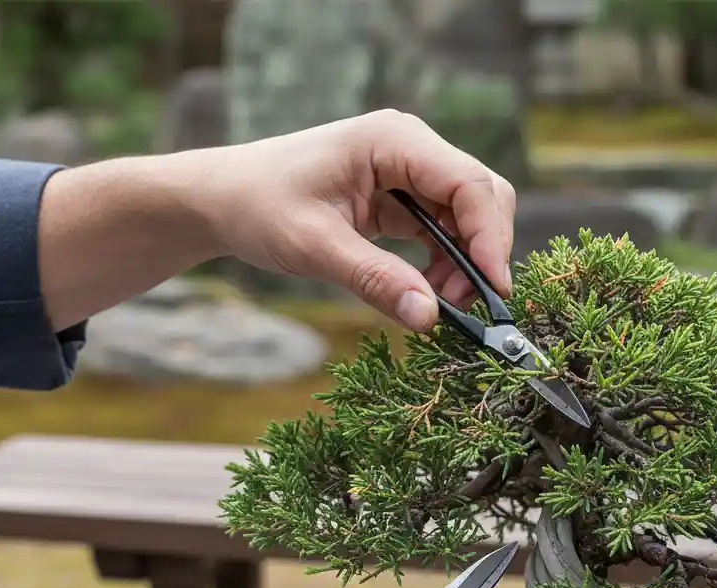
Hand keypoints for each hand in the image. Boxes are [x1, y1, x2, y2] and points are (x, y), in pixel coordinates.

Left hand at [202, 109, 517, 329]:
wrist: (224, 199)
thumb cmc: (260, 207)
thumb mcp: (315, 248)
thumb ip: (375, 280)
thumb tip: (429, 316)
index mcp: (393, 140)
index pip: (468, 184)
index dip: (489, 239)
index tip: (491, 290)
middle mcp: (410, 149)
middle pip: (481, 197)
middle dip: (482, 253)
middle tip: (462, 305)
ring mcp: (409, 172)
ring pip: (469, 217)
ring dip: (466, 263)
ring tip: (438, 303)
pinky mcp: (402, 198)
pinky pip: (445, 231)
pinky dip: (447, 264)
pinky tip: (428, 291)